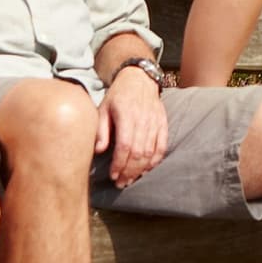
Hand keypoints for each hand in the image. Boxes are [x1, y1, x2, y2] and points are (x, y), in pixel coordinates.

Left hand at [100, 66, 167, 187]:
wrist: (139, 79)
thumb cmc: (118, 96)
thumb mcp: (103, 108)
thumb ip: (101, 130)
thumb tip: (98, 151)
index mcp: (126, 115)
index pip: (125, 146)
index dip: (119, 164)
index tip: (112, 175)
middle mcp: (143, 120)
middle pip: (138, 153)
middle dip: (129, 171)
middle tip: (120, 183)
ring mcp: (155, 122)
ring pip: (150, 152)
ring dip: (140, 170)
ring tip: (130, 179)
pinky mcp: (163, 124)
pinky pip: (161, 146)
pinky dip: (155, 161)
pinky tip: (146, 170)